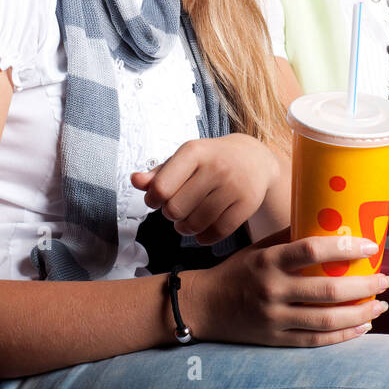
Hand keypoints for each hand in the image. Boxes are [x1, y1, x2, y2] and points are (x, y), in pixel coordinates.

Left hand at [131, 133, 277, 245]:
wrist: (253, 158)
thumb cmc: (210, 160)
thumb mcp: (184, 159)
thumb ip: (157, 173)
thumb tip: (135, 180)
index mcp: (194, 151)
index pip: (161, 188)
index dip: (153, 200)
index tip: (157, 199)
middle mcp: (216, 166)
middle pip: (175, 210)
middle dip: (171, 214)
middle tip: (178, 208)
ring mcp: (234, 185)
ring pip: (196, 224)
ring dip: (185, 228)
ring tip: (188, 220)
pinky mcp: (248, 203)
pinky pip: (217, 232)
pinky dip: (205, 237)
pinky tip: (203, 229)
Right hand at [186, 235, 388, 346]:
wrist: (203, 306)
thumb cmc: (238, 271)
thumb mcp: (259, 248)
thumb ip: (290, 238)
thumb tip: (330, 222)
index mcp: (269, 260)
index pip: (311, 250)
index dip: (345, 248)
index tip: (370, 246)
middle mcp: (272, 289)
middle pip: (327, 289)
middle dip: (364, 284)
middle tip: (385, 278)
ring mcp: (273, 318)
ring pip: (326, 319)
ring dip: (360, 312)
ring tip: (381, 304)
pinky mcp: (275, 339)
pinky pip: (316, 340)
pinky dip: (343, 335)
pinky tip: (362, 326)